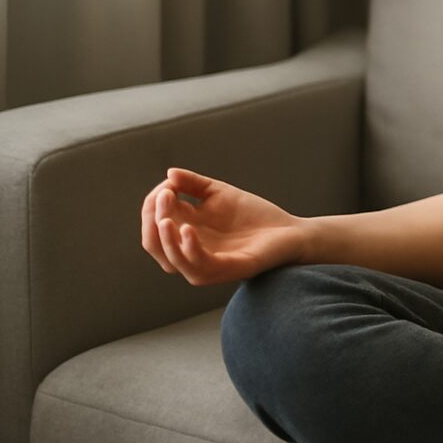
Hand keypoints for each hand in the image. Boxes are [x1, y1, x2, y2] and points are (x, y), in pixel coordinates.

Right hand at [141, 168, 308, 286]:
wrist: (289, 230)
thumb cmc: (254, 215)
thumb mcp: (220, 194)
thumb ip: (195, 184)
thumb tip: (169, 173)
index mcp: (186, 234)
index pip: (154, 223)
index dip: (154, 203)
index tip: (169, 182)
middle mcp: (191, 253)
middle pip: (155, 243)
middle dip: (153, 219)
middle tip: (165, 195)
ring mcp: (208, 265)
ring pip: (172, 260)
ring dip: (164, 239)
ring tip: (165, 219)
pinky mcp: (227, 269)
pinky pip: (199, 266)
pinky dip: (189, 250)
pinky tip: (188, 230)